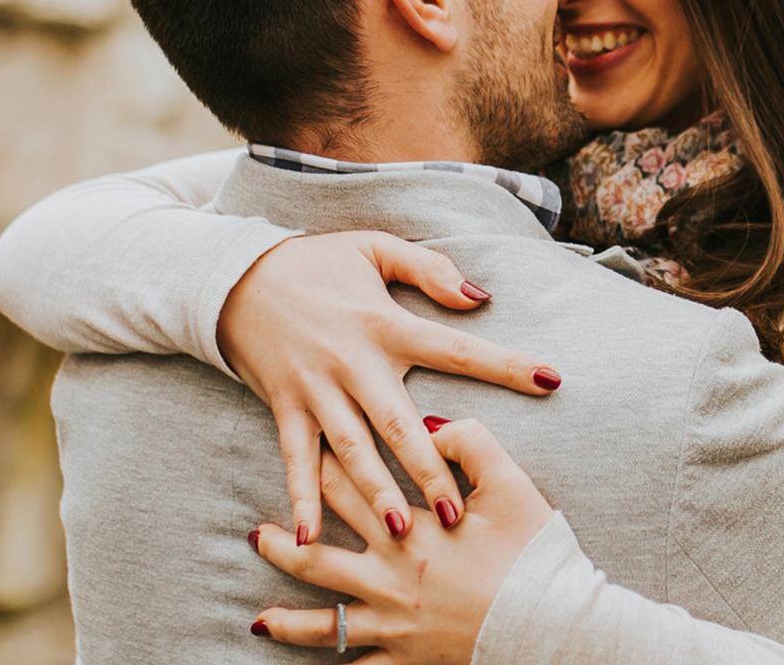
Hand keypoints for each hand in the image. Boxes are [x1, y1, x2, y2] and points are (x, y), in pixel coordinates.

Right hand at [218, 232, 560, 550]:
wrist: (234, 275)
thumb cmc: (315, 262)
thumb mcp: (374, 248)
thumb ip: (429, 268)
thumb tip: (479, 296)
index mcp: (385, 323)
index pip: (455, 347)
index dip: (504, 364)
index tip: (550, 380)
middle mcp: (353, 362)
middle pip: (399, 423)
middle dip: (429, 469)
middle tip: (457, 514)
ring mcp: (317, 389)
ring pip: (352, 449)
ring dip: (376, 493)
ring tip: (404, 532)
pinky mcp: (286, 406)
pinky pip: (296, 458)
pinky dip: (302, 497)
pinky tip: (309, 535)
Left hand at [250, 418, 553, 663]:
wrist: (552, 623)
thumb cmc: (534, 554)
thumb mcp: (509, 485)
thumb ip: (471, 442)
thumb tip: (430, 424)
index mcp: (410, 530)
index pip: (350, 492)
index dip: (323, 472)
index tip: (304, 460)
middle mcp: (389, 578)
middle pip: (319, 554)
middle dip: (286, 541)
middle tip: (258, 534)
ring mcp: (394, 623)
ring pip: (324, 625)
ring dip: (288, 619)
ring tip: (259, 618)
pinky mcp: (406, 659)